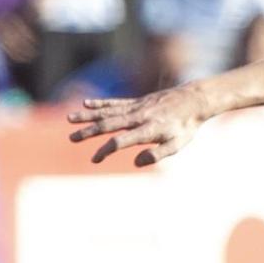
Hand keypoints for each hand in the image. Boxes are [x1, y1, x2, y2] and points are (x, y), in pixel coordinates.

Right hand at [67, 89, 207, 165]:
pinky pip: (115, 102)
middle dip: (89, 131)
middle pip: (109, 124)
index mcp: (148, 130)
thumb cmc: (185, 127)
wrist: (193, 100)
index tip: (95, 159)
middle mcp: (139, 116)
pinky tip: (86, 103)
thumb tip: (136, 162)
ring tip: (70, 119)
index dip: (106, 150)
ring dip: (88, 115)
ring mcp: (136, 107)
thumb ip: (157, 154)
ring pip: (108, 111)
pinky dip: (101, 103)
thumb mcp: (177, 145)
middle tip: (72, 138)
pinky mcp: (137, 102)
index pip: (121, 141)